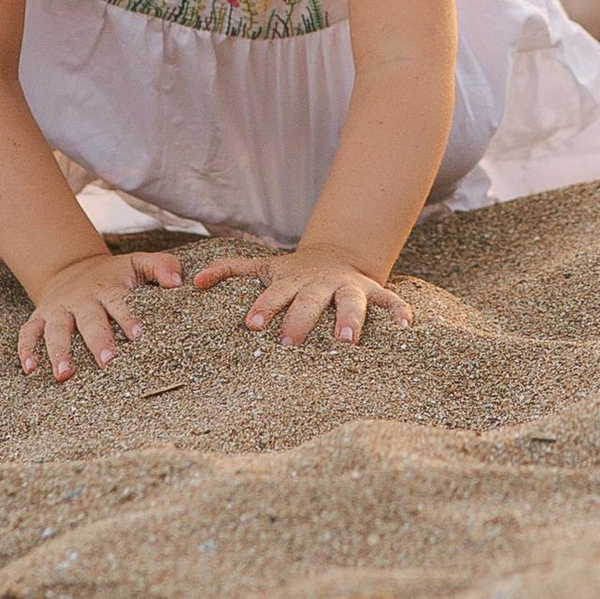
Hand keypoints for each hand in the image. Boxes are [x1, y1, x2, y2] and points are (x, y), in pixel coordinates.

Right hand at [20, 248, 182, 381]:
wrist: (72, 268)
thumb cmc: (112, 275)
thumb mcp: (137, 263)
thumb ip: (160, 266)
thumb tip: (177, 283)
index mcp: (106, 289)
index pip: (118, 303)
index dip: (127, 317)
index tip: (137, 333)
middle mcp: (81, 300)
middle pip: (89, 321)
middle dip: (97, 340)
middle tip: (107, 361)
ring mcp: (58, 310)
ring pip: (56, 330)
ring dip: (59, 351)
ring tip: (65, 374)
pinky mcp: (40, 318)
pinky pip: (28, 332)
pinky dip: (26, 349)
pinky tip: (30, 369)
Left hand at [192, 244, 410, 346]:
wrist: (337, 254)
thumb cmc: (293, 274)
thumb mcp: (264, 267)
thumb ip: (230, 271)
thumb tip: (194, 283)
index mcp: (291, 280)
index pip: (274, 294)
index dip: (264, 307)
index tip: (252, 325)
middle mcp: (320, 283)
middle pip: (309, 300)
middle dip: (300, 320)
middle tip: (290, 344)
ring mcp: (348, 287)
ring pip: (351, 301)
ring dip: (349, 319)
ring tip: (346, 342)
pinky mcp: (374, 291)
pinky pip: (390, 301)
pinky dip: (399, 312)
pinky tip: (406, 329)